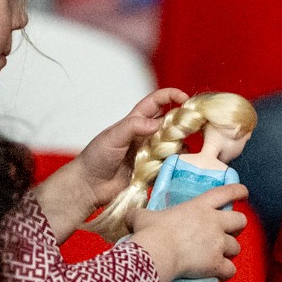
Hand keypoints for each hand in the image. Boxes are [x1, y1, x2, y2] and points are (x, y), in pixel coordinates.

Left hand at [38, 87, 188, 228]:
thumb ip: (134, 127)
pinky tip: (174, 166)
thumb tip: (158, 123)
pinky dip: (175, 165)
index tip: (185, 98)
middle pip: (170, 123)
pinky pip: (170, 165)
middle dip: (182, 122)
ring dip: (179, 146)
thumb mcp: (113, 137)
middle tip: (191, 126)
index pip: (156, 102)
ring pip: (174, 145)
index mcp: (135, 122)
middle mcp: (146, 135)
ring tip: (176, 151)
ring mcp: (151, 153)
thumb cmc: (96, 157)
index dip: (171, 96)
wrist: (89, 185)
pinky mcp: (153, 170)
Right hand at [130, 184, 246, 281]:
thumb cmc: (150, 232)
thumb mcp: (142, 217)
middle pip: (240, 221)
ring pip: (237, 247)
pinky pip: (231, 269)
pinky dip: (227, 272)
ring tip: (220, 256)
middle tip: (228, 232)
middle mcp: (214, 222)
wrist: (156, 253)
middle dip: (237, 227)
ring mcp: (217, 243)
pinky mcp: (216, 263)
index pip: (226, 193)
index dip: (237, 191)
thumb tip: (129, 217)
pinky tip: (220, 274)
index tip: (244, 193)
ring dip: (230, 252)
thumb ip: (139, 214)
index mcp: (200, 206)